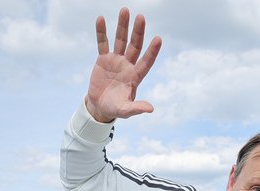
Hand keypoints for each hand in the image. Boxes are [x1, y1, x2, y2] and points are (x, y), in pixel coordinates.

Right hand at [85, 7, 162, 122]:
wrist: (100, 106)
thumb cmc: (115, 109)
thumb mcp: (125, 110)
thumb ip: (136, 108)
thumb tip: (151, 109)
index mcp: (135, 76)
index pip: (146, 61)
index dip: (152, 51)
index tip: (158, 39)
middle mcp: (128, 65)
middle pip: (135, 45)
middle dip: (138, 32)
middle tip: (141, 17)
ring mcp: (116, 60)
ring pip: (120, 40)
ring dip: (122, 26)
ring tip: (125, 10)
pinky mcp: (103, 59)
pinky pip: (102, 43)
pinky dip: (101, 32)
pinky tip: (101, 19)